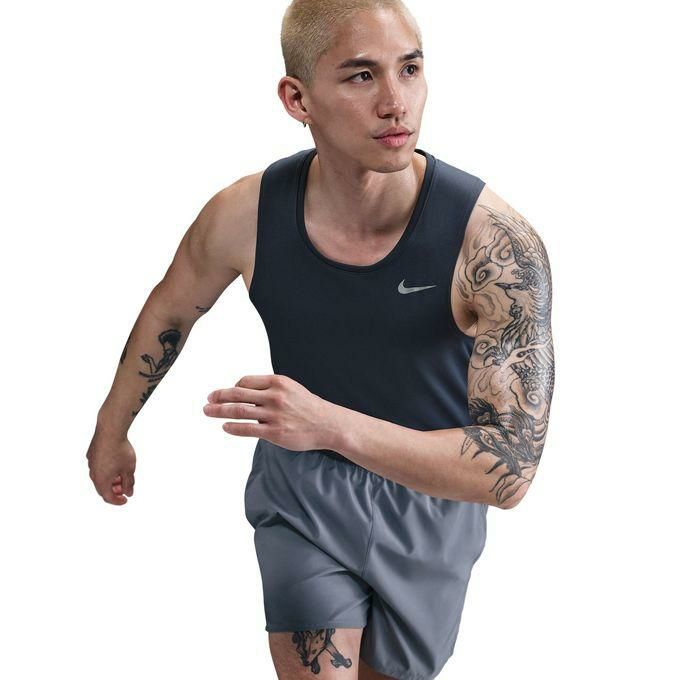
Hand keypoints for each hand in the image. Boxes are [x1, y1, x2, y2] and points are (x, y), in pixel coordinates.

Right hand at [86, 425, 135, 504]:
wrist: (110, 431)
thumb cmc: (120, 450)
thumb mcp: (129, 469)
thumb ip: (129, 483)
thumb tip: (129, 492)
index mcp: (101, 481)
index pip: (108, 497)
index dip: (117, 501)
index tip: (125, 499)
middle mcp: (93, 474)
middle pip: (102, 488)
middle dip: (114, 490)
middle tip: (124, 487)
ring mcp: (91, 464)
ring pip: (99, 477)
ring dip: (110, 480)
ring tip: (121, 475)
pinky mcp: (91, 454)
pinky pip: (98, 466)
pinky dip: (106, 470)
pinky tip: (115, 463)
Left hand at [202, 374, 337, 451]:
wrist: (327, 424)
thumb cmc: (308, 407)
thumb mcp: (290, 388)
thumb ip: (269, 388)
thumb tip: (245, 392)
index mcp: (277, 382)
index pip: (245, 381)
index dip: (232, 387)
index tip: (224, 394)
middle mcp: (274, 396)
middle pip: (238, 394)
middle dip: (218, 397)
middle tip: (208, 400)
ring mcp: (274, 415)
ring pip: (239, 411)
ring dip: (219, 411)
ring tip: (208, 412)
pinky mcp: (274, 432)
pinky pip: (248, 429)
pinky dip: (233, 427)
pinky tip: (225, 426)